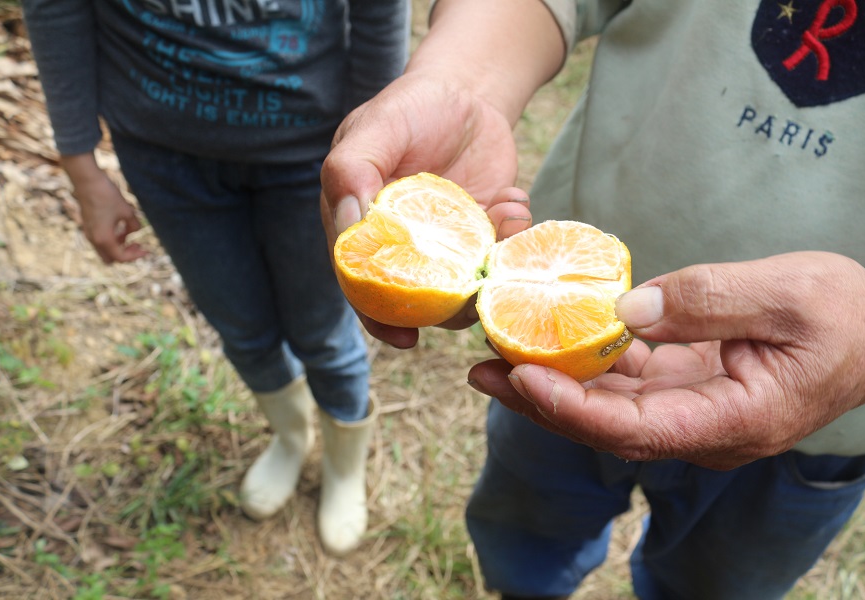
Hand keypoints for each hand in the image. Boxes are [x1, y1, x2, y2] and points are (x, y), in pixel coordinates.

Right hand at [61, 153, 146, 263]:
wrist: (87, 180)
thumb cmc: (107, 195)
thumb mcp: (127, 211)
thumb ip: (134, 226)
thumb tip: (135, 232)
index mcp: (104, 239)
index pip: (121, 257)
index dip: (136, 256)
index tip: (146, 250)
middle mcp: (94, 239)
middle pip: (111, 259)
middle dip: (125, 255)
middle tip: (137, 245)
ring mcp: (89, 233)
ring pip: (105, 250)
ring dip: (118, 247)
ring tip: (130, 234)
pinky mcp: (88, 226)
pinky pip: (100, 241)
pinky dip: (111, 240)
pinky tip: (120, 227)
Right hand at [321, 73, 531, 347]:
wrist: (467, 93)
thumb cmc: (410, 108)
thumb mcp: (374, 128)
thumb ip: (351, 171)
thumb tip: (351, 227)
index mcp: (361, 229)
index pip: (363, 283)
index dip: (378, 317)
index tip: (405, 338)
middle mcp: (403, 246)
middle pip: (418, 299)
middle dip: (450, 301)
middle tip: (476, 285)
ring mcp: (447, 246)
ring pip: (464, 286)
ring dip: (489, 264)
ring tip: (505, 213)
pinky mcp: (483, 236)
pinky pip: (500, 256)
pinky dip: (513, 236)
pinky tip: (512, 200)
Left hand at [468, 252, 864, 469]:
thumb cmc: (840, 314)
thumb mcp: (784, 293)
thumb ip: (705, 300)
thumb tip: (624, 310)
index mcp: (731, 420)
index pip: (633, 429)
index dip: (571, 408)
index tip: (521, 376)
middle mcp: (701, 426)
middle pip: (604, 425)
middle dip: (539, 399)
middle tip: (481, 367)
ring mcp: (690, 409)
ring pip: (606, 406)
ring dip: (552, 381)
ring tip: (495, 352)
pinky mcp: (684, 385)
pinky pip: (624, 381)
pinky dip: (584, 361)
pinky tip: (549, 336)